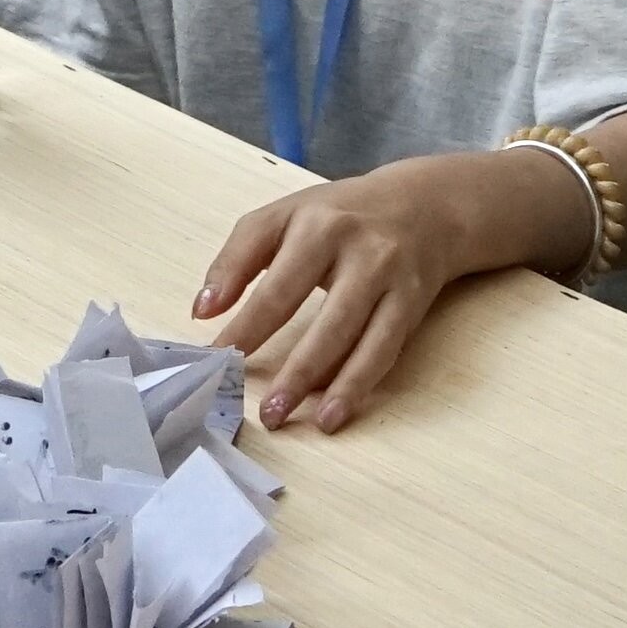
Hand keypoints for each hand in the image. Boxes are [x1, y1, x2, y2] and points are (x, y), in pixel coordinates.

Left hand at [189, 151, 536, 434]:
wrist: (423, 206)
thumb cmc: (337, 216)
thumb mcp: (283, 216)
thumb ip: (238, 257)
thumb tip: (203, 310)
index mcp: (317, 225)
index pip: (275, 285)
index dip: (246, 326)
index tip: (219, 359)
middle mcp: (359, 251)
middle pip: (324, 319)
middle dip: (293, 370)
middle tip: (265, 412)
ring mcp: (390, 279)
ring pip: (358, 340)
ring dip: (328, 386)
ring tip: (302, 421)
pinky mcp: (411, 304)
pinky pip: (384, 351)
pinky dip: (358, 384)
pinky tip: (334, 413)